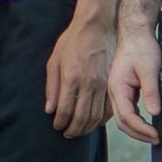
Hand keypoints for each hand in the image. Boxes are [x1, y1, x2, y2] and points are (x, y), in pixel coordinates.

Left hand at [44, 17, 114, 139]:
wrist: (96, 27)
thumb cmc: (72, 42)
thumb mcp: (54, 61)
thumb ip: (51, 87)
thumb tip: (49, 109)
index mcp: (71, 79)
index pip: (65, 110)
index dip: (60, 123)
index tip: (57, 127)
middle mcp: (88, 84)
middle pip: (82, 117)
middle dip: (73, 130)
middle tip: (67, 134)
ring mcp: (103, 84)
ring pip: (97, 115)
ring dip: (87, 128)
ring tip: (79, 131)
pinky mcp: (112, 82)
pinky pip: (109, 107)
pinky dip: (103, 119)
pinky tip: (96, 122)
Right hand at [109, 23, 161, 145]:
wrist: (135, 34)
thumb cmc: (142, 48)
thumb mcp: (150, 69)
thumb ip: (150, 91)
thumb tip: (154, 113)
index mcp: (117, 88)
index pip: (127, 116)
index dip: (141, 129)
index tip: (157, 135)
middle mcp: (113, 93)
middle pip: (122, 122)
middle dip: (139, 134)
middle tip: (157, 139)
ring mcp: (117, 92)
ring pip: (123, 118)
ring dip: (136, 129)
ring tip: (153, 135)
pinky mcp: (123, 90)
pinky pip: (126, 111)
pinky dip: (136, 121)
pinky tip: (147, 124)